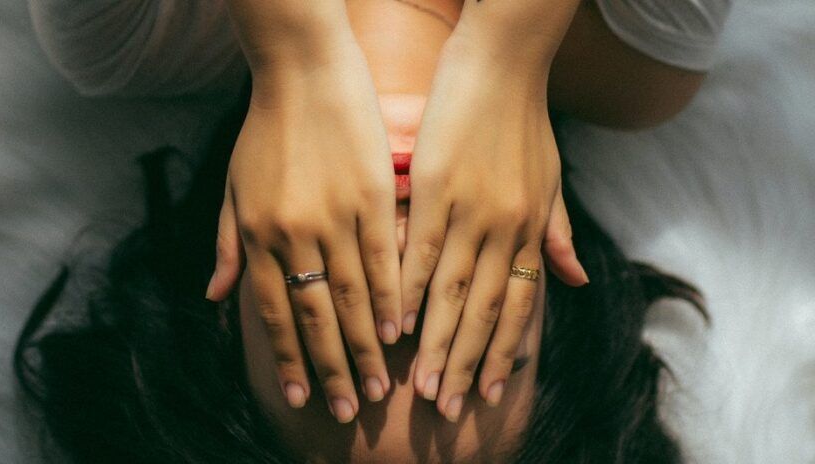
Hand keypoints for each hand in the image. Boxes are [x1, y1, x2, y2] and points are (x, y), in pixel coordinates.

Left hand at [207, 45, 401, 422]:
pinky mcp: (372, 195)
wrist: (303, 73)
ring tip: (379, 385)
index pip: (272, 312)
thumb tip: (216, 300)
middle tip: (349, 410)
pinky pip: (383, 257)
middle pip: (315, 315)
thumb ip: (228, 247)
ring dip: (365, 345)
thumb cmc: (264, 132)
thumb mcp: (233, 189)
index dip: (286, 357)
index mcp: (258, 234)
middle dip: (331, 368)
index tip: (299, 396)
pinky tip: (400, 329)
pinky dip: (391, 297)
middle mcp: (294, 233)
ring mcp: (335, 216)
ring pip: (352, 295)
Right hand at [402, 46, 588, 421]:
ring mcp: (469, 211)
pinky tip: (394, 322)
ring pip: (451, 292)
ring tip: (420, 385)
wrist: (503, 64)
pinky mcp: (436, 189)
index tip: (488, 394)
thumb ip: (558, 234)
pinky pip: (420, 249)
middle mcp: (504, 229)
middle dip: (466, 363)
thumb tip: (576, 282)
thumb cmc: (525, 121)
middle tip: (448, 407)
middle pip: (483, 310)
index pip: (517, 307)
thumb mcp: (552, 181)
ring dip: (435, 342)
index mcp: (529, 229)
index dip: (503, 353)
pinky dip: (407, 289)